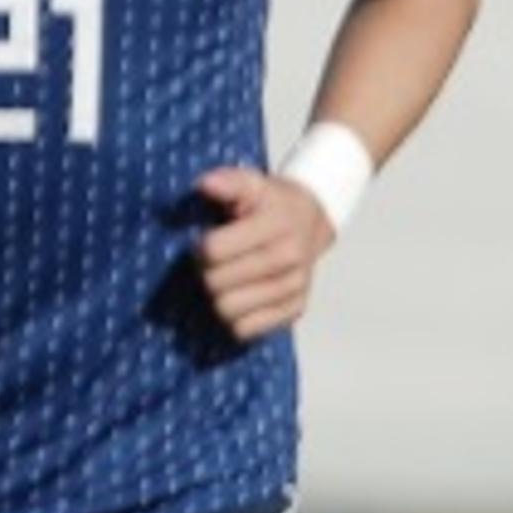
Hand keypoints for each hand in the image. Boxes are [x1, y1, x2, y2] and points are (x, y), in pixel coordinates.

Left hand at [191, 161, 332, 340]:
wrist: (311, 220)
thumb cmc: (271, 203)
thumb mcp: (252, 183)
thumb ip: (228, 182)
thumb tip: (205, 184)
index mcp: (277, 225)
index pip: (212, 251)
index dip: (200, 247)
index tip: (207, 240)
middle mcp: (290, 259)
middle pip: (215, 284)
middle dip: (205, 272)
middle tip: (216, 261)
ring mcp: (295, 287)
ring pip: (227, 310)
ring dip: (217, 296)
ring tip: (226, 278)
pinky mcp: (295, 309)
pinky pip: (246, 330)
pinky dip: (235, 317)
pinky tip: (239, 296)